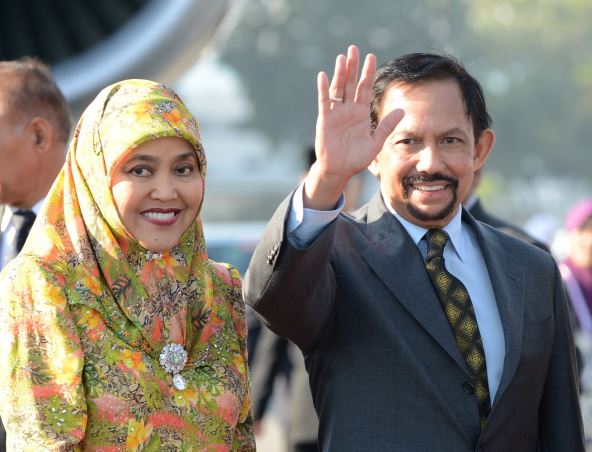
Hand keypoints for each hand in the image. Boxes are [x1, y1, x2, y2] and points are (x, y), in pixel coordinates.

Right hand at [304, 45, 403, 209]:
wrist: (339, 170)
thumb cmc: (356, 158)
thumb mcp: (375, 142)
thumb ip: (386, 126)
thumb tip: (403, 110)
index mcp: (361, 113)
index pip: (365, 88)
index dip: (368, 73)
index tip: (371, 56)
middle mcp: (348, 110)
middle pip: (351, 83)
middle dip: (353, 67)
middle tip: (354, 48)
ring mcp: (336, 113)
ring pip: (338, 89)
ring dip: (339, 73)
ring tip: (342, 57)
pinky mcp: (325, 120)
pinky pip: (324, 102)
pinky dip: (323, 89)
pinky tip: (323, 76)